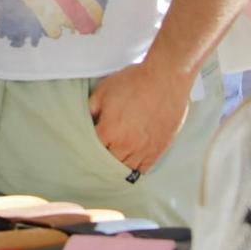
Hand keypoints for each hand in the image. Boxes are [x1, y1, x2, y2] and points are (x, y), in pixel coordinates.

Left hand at [87, 60, 194, 175]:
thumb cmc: (133, 82)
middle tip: (98, 156)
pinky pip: (144, 169)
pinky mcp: (159, 149)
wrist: (165, 79)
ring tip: (112, 163)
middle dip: (101, 160)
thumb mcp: (103, 90)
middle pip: (108, 163)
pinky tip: (130, 166)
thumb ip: (91, 109)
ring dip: (117, 167)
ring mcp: (144, 149)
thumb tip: (86, 121)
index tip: (86, 147)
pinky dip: (135, 170)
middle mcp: (126, 145)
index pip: (91, 150)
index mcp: (109, 131)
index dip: (87, 148)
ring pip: (125, 168)